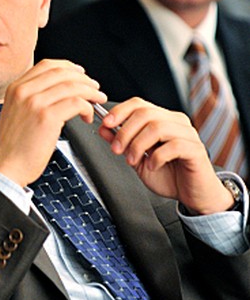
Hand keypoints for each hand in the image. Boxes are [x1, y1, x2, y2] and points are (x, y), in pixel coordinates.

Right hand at [0, 59, 105, 186]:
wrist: (4, 167)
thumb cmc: (13, 147)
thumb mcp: (16, 113)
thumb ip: (32, 99)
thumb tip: (59, 93)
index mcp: (15, 88)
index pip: (47, 65)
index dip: (68, 67)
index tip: (81, 74)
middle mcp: (23, 91)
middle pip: (62, 73)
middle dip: (84, 79)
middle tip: (95, 88)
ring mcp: (34, 103)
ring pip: (72, 86)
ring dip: (90, 92)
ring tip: (97, 101)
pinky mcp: (46, 117)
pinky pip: (75, 103)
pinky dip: (87, 108)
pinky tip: (87, 116)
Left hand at [99, 97, 234, 213]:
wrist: (193, 195)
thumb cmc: (169, 176)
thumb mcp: (138, 159)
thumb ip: (122, 143)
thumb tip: (104, 128)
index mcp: (163, 120)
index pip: (139, 104)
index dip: (120, 111)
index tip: (106, 124)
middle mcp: (176, 122)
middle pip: (146, 114)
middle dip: (125, 131)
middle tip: (117, 150)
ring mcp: (188, 134)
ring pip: (158, 127)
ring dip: (138, 145)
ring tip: (133, 161)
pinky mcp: (196, 150)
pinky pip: (173, 145)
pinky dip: (157, 157)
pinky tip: (152, 166)